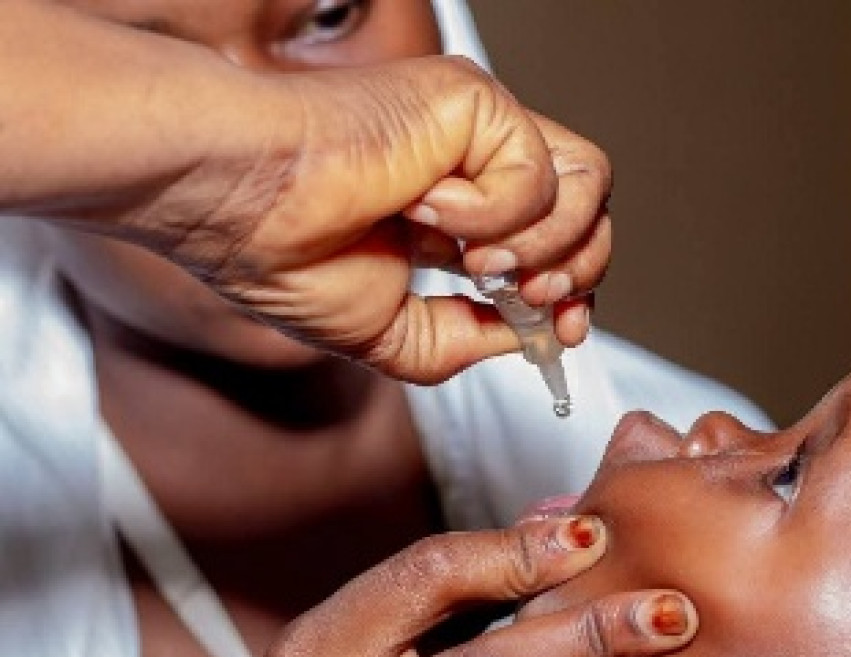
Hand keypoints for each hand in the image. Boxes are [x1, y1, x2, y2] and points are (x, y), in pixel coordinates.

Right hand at [176, 57, 610, 383]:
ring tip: (476, 259)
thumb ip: (465, 338)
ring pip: (589, 185)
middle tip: (529, 298)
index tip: (561, 329)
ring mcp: (477, 128)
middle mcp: (475, 164)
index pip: (558, 242)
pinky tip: (428, 208)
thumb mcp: (390, 333)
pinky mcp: (473, 100)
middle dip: (579, 271)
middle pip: (592, 210)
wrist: (234, 204)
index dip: (575, 288)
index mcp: (457, 211)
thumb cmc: (279, 251)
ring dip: (546, 244)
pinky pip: (537, 172)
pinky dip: (493, 212)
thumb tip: (527, 337)